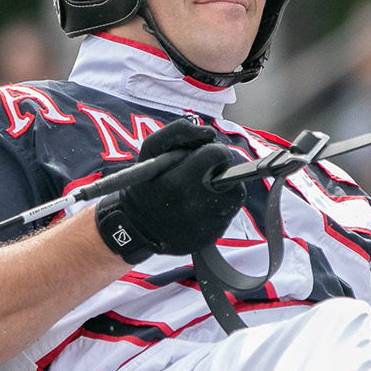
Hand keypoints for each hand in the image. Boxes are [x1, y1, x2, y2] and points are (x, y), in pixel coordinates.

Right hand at [95, 120, 245, 263]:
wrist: (136, 227)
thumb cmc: (145, 183)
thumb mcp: (150, 150)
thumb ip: (178, 132)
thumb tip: (210, 133)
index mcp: (179, 183)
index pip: (219, 156)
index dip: (214, 152)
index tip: (205, 157)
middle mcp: (195, 207)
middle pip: (233, 178)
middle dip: (220, 172)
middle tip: (203, 176)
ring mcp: (204, 226)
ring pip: (234, 197)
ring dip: (224, 190)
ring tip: (201, 192)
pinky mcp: (211, 238)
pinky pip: (228, 216)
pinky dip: (220, 209)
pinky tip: (201, 208)